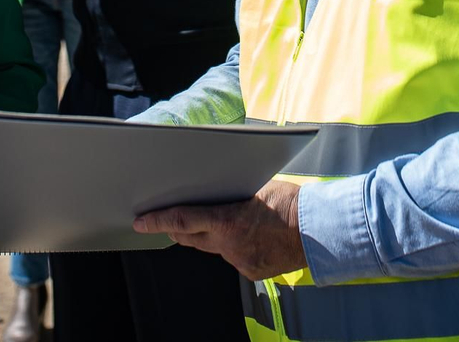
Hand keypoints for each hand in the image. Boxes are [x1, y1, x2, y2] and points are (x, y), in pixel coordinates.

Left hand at [132, 180, 305, 278]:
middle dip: (176, 230)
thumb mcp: (256, 189)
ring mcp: (239, 261)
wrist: (319, 230)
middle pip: (190, 238)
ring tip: (217, 222)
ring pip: (211, 249)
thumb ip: (231, 197)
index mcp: (228, 221)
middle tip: (166, 221)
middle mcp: (229, 246)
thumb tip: (215, 195)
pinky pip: (233, 258)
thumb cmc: (291, 203)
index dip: (157, 222)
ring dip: (208, 237)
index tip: (139, 222)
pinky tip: (248, 237)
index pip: (182, 221)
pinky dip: (234, 247)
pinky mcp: (251, 271)